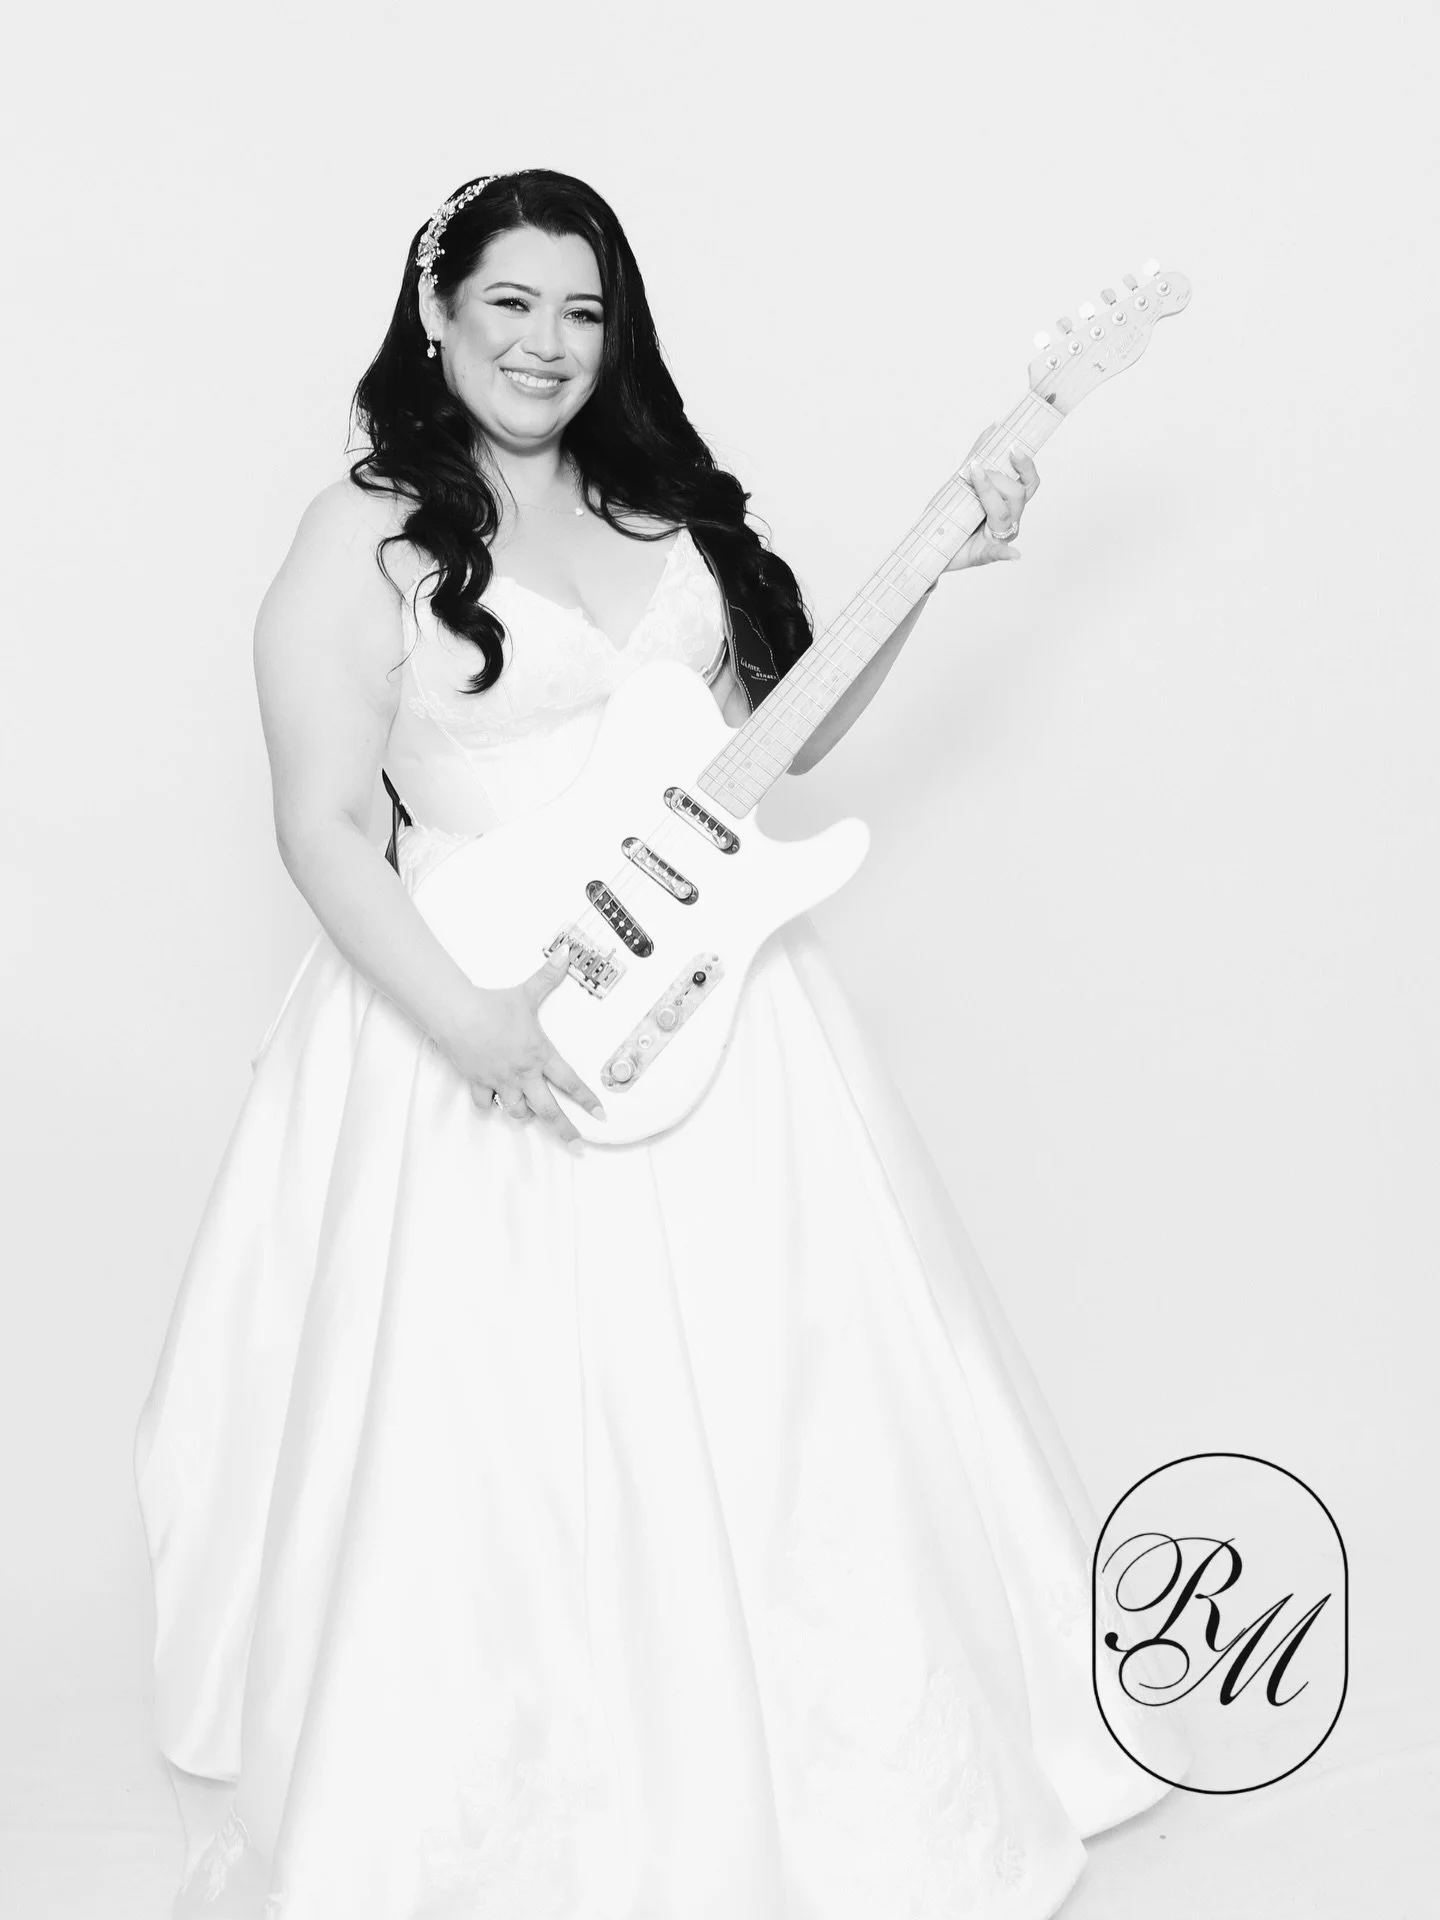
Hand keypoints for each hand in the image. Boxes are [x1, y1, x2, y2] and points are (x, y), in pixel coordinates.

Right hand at [440, 941, 604, 1144]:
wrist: (458, 1015)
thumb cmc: (492, 1006)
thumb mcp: (526, 992)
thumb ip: (548, 976)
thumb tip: (564, 954)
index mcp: (539, 1055)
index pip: (570, 1082)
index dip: (587, 1100)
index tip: (600, 1115)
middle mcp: (523, 1073)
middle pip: (548, 1110)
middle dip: (565, 1129)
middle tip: (576, 1143)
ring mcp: (501, 1081)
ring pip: (517, 1111)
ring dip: (525, 1115)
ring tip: (530, 1114)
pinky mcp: (478, 1082)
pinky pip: (486, 1104)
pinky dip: (490, 1105)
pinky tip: (493, 1102)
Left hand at [944, 428, 1040, 571]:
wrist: (934, 548)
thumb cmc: (953, 516)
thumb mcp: (963, 483)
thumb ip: (979, 458)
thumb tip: (993, 428)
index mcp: (1008, 503)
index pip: (1028, 483)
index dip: (1026, 465)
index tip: (1014, 447)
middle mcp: (1009, 520)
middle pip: (1017, 495)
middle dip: (997, 477)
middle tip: (976, 468)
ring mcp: (998, 538)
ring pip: (1004, 514)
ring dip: (988, 492)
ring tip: (972, 475)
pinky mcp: (984, 555)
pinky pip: (999, 554)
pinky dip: (1007, 553)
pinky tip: (1015, 555)